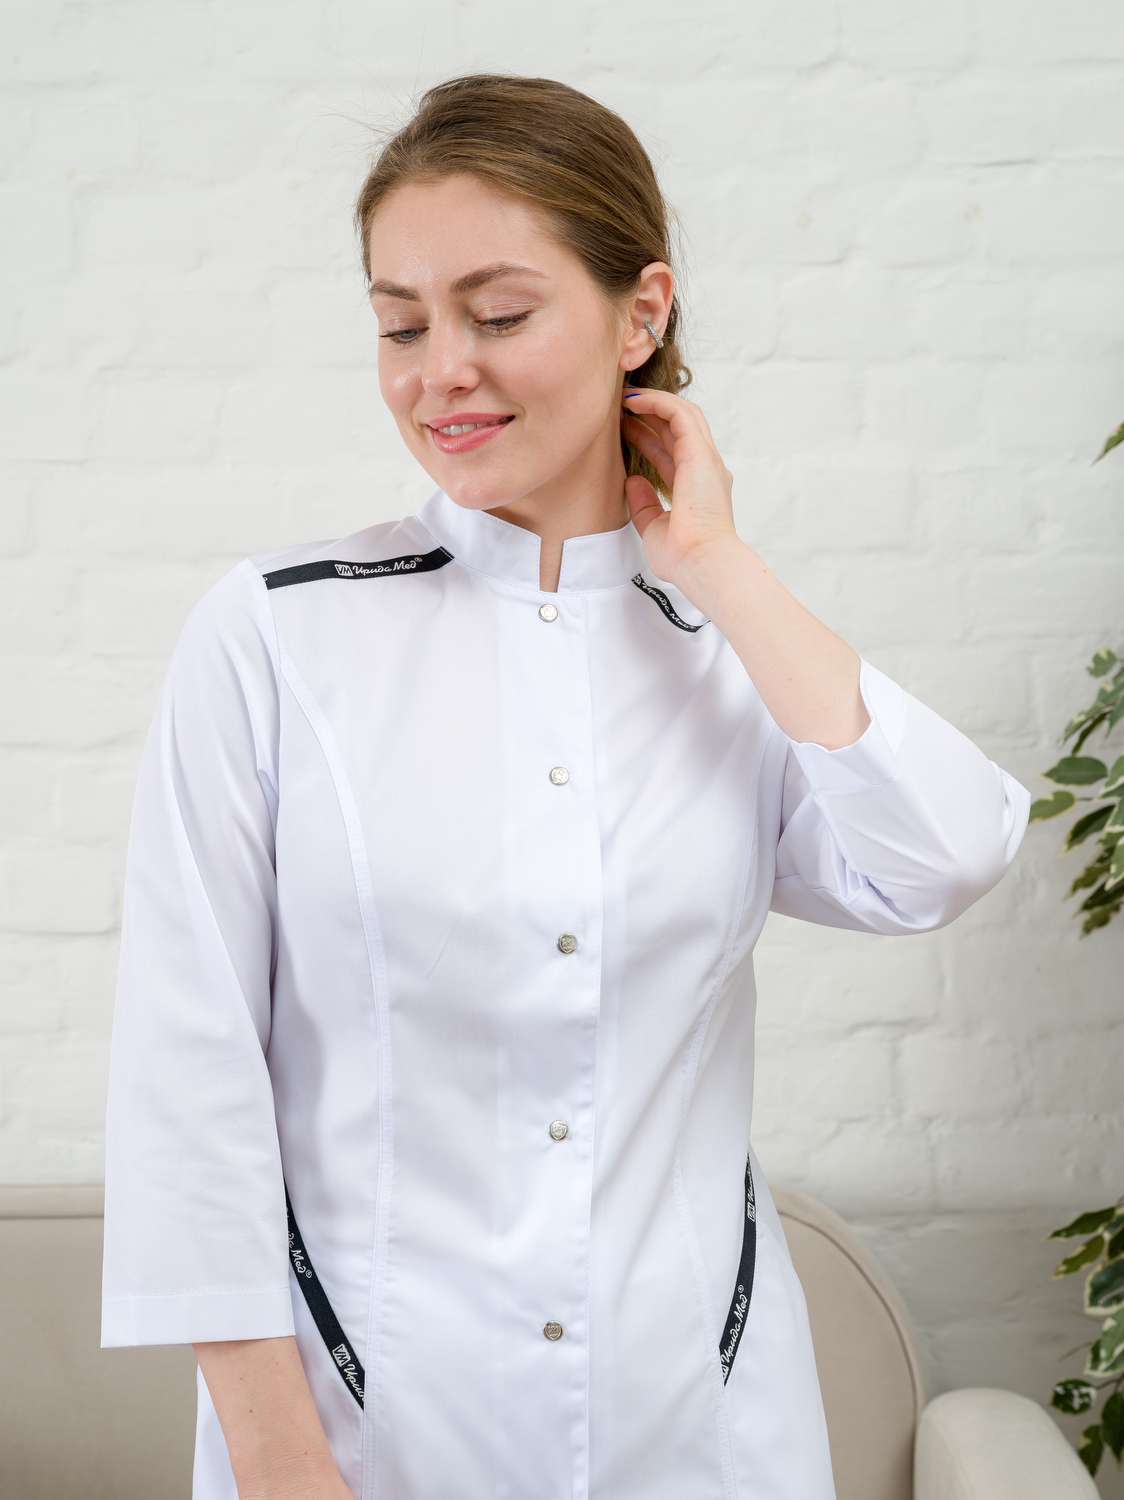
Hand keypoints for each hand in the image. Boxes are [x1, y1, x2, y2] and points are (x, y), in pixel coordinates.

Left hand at [621, 386, 740, 589]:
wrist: (701, 562)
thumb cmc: (682, 556)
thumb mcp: (653, 528)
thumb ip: (644, 504)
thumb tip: (631, 480)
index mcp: (696, 489)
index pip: (671, 453)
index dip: (648, 438)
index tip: (625, 429)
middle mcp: (704, 471)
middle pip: (677, 429)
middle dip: (651, 414)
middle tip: (621, 407)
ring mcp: (705, 459)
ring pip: (682, 414)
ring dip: (654, 401)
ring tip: (626, 396)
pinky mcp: (699, 452)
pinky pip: (679, 413)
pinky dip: (657, 402)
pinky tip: (634, 399)